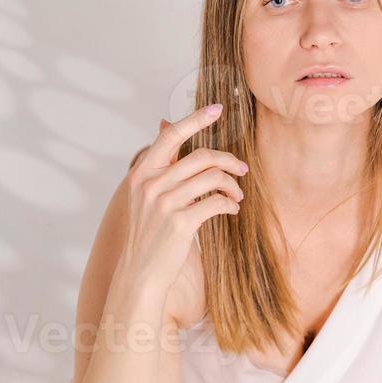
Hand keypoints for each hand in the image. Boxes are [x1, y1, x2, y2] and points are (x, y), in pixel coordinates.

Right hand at [118, 103, 248, 308]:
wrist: (140, 273)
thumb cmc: (147, 233)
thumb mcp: (145, 195)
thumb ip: (159, 163)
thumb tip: (165, 123)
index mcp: (141, 174)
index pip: (170, 136)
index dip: (195, 119)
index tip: (217, 109)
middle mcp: (151, 185)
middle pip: (201, 156)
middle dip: (228, 160)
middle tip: (242, 169)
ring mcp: (165, 204)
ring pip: (213, 178)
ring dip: (232, 185)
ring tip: (237, 195)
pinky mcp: (181, 224)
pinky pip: (217, 203)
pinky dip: (230, 204)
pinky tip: (232, 210)